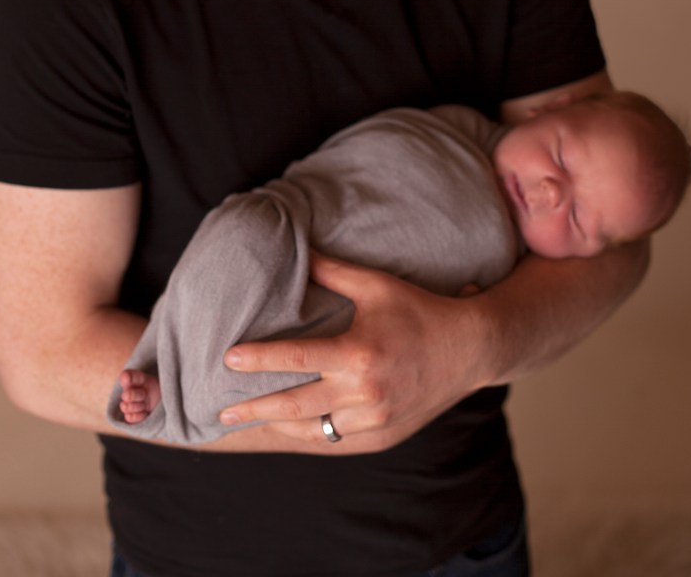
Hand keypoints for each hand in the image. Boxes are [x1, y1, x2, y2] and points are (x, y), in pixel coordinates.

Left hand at [218, 253, 487, 453]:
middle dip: (255, 408)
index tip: (228, 358)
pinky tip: (288, 431)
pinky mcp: (383, 436)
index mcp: (360, 355)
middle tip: (222, 409)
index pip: (298, 360)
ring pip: (314, 430)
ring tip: (247, 422)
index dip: (260, 359)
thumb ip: (332, 271)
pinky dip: (309, 436)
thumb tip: (297, 249)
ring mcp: (375, 420)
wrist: (469, 350)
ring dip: (278, 427)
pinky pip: (336, 441)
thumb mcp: (375, 285)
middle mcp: (365, 393)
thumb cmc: (419, 310)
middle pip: (296, 406)